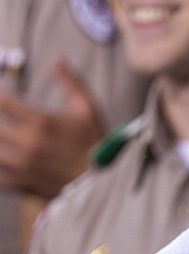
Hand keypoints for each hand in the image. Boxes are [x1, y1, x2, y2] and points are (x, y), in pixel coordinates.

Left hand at [0, 63, 104, 197]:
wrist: (105, 184)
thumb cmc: (97, 145)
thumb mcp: (88, 111)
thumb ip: (71, 84)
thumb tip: (58, 61)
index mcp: (41, 122)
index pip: (3, 102)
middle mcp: (28, 143)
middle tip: (0, 119)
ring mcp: (24, 165)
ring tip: (1, 139)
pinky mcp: (25, 183)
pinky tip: (1, 162)